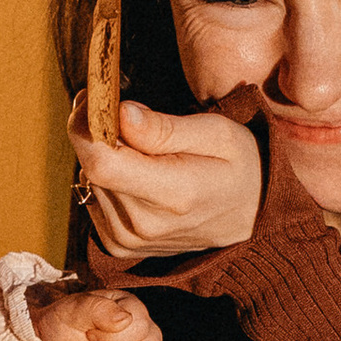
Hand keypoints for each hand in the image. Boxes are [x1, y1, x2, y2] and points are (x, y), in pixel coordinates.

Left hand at [70, 97, 261, 261]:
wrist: (253, 216)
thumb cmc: (240, 166)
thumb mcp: (217, 133)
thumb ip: (166, 128)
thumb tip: (120, 114)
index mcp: (173, 194)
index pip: (103, 162)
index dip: (87, 124)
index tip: (94, 96)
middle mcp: (145, 224)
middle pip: (92, 167)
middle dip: (97, 132)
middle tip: (121, 111)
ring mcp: (130, 240)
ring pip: (91, 181)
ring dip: (105, 155)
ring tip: (141, 147)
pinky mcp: (121, 245)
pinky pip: (94, 200)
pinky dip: (108, 180)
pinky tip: (137, 173)